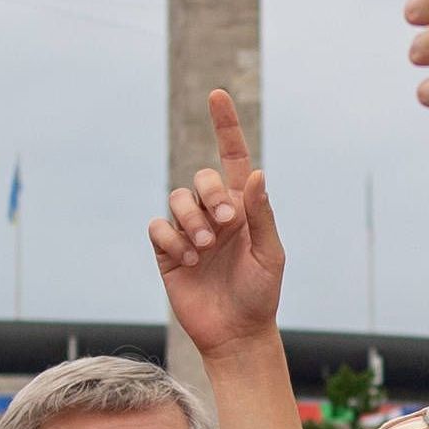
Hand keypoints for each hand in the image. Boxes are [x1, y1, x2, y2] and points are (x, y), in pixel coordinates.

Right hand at [152, 90, 284, 355]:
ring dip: (190, 220)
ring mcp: (188, 232)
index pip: (232, 157)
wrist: (236, 333)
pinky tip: (186, 261)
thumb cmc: (260, 294)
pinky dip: (171, 239)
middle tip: (225, 225)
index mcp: (242, 208)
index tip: (217, 95)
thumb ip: (261, 214)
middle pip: (200, 178)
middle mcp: (214, 214)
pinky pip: (158, 228)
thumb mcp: (270, 254)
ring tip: (204, 248)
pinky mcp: (167, 252)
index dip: (225, 126)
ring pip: (176, 200)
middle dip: (210, 196)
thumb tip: (255, 173)